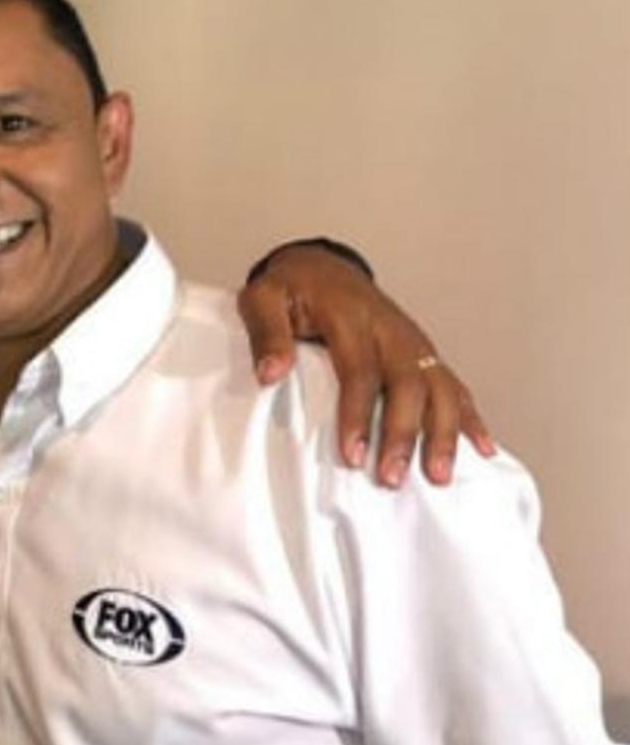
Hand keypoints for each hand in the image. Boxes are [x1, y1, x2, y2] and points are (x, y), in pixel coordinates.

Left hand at [239, 244, 494, 487]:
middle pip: (408, 384)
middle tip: (392, 478)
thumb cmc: (291, 289)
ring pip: (440, 387)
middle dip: (404, 434)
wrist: (321, 266)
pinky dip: (470, 416)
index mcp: (350, 317)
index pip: (360, 369)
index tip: (352, 454)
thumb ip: (266, 333)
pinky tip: (481, 448)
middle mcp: (390, 330)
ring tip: (439, 476)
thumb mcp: (263, 298)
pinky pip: (453, 384)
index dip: (358, 414)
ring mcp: (412, 342)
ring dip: (443, 433)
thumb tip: (271, 373)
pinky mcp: (423, 352)